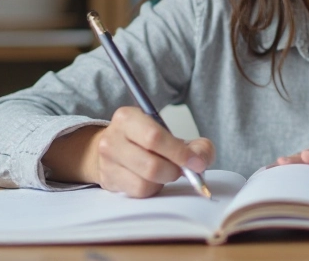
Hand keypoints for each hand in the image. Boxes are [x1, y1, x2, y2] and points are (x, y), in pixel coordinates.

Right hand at [42, 106, 214, 197]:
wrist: (113, 148)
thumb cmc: (145, 140)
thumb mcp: (170, 133)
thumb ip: (195, 145)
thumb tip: (200, 161)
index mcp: (128, 117)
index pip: (155, 137)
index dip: (179, 153)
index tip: (195, 163)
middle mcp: (112, 138)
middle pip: (151, 164)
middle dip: (174, 170)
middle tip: (182, 169)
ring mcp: (107, 161)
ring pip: (145, 181)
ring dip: (163, 180)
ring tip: (165, 171)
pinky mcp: (108, 180)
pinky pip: (138, 192)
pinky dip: (153, 188)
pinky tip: (152, 179)